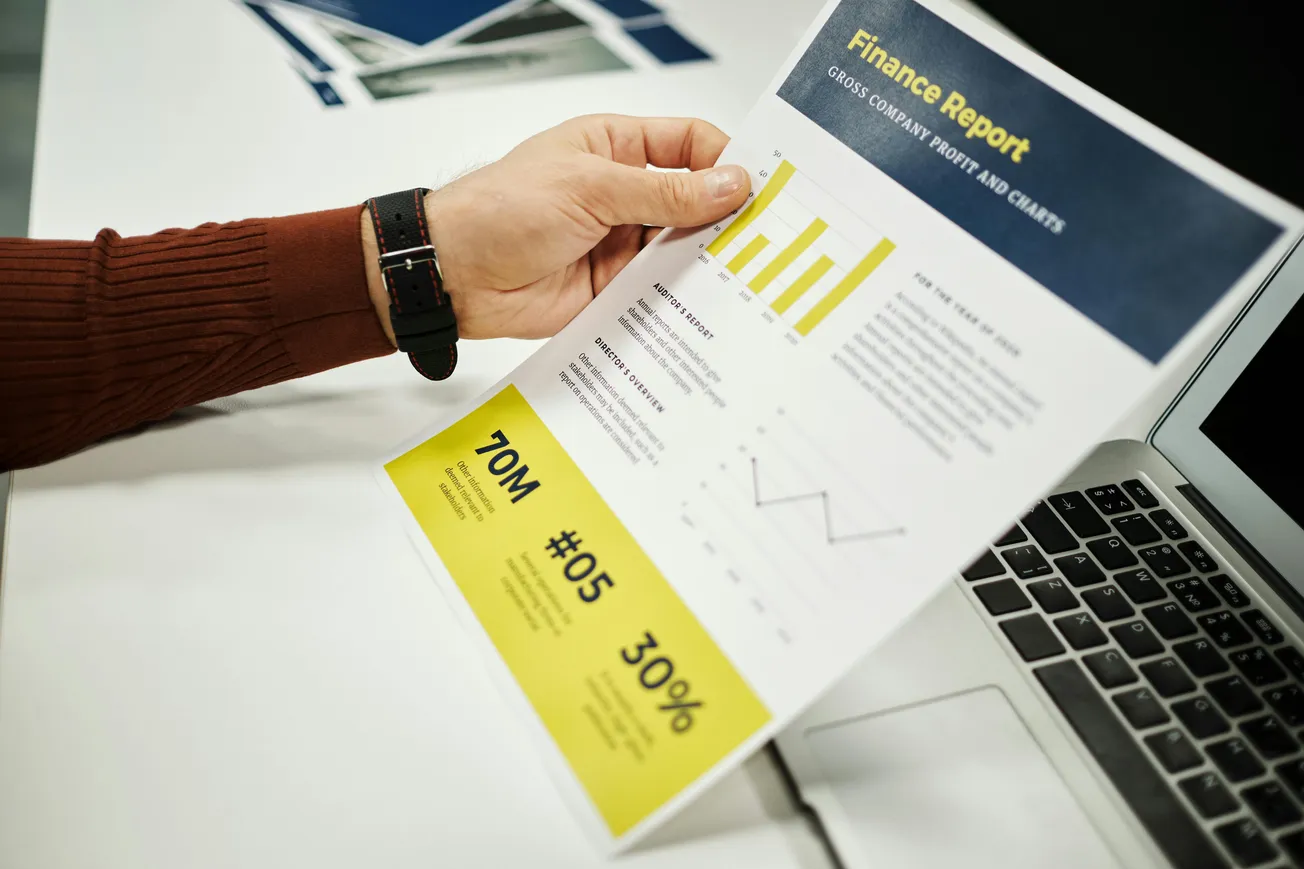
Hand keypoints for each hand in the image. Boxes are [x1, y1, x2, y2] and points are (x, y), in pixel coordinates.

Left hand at [363, 114, 750, 342]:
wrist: (456, 275)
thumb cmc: (503, 210)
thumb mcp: (591, 188)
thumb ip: (664, 193)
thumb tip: (730, 184)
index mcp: (615, 148)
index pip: (688, 144)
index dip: (724, 160)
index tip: (758, 185)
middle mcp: (624, 194)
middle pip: (694, 201)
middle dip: (725, 216)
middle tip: (765, 235)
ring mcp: (620, 242)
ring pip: (682, 249)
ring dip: (707, 260)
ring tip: (744, 273)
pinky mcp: (615, 289)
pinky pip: (660, 291)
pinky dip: (683, 297)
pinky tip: (709, 303)